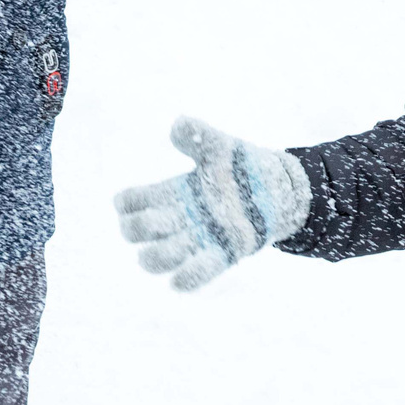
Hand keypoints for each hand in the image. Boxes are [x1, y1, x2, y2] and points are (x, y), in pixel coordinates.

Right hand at [113, 117, 311, 291]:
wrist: (279, 188)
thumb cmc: (242, 166)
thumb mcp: (220, 147)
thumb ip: (198, 136)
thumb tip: (178, 125)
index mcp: (173, 192)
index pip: (132, 202)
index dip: (126, 203)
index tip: (129, 201)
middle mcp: (180, 218)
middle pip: (138, 231)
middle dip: (136, 229)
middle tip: (155, 220)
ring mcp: (199, 238)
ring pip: (159, 257)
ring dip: (155, 258)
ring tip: (164, 250)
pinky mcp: (223, 253)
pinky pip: (196, 274)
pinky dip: (185, 279)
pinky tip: (179, 279)